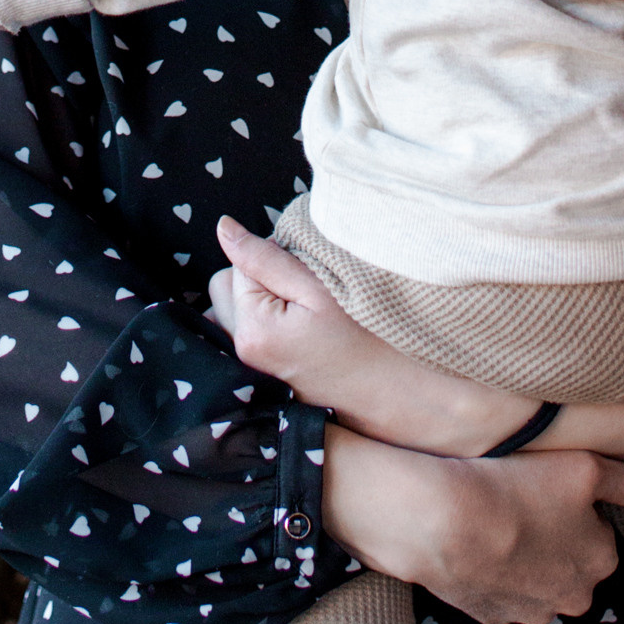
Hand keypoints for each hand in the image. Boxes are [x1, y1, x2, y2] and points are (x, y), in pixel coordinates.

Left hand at [209, 217, 545, 457]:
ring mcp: (255, 371)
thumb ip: (265, 257)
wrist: (399, 394)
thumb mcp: (319, 286)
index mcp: (253, 331)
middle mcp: (245, 356)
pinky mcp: (268, 377)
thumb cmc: (369, 336)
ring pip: (237, 310)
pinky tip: (303, 329)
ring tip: (304, 309)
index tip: (307, 271)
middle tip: (303, 288)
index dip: (272, 257)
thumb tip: (223, 228)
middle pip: (227, 289)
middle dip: (256, 277)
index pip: (237, 266)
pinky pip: (252, 331)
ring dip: (260, 299)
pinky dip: (270, 321)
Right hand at [321, 425, 623, 623]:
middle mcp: (570, 597)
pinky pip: (495, 590)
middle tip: (520, 499)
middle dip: (550, 538)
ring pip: (532, 578)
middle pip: (567, 562)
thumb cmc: (516, 484)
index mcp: (600, 561)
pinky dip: (488, 569)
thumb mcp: (585, 468)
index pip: (596, 533)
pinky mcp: (485, 614)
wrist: (440, 519)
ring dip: (519, 556)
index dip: (571, 506)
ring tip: (492, 516)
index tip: (546, 486)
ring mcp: (525, 610)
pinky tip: (472, 539)